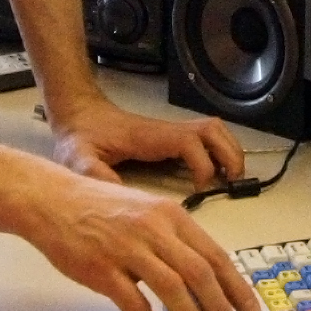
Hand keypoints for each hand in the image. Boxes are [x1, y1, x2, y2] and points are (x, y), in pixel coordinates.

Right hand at [13, 168, 262, 310]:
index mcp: (171, 216)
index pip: (216, 255)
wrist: (52, 200)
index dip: (237, 287)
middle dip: (219, 309)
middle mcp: (154, 230)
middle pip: (200, 274)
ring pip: (173, 289)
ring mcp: (127, 249)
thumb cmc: (99, 208)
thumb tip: (203, 275)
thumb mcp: (147, 211)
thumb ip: (174, 239)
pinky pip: (133, 303)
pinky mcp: (102, 269)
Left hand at [47, 92, 244, 191]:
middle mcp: (165, 130)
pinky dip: (219, 151)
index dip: (203, 165)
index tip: (200, 190)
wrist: (78, 113)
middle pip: (213, 131)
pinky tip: (216, 174)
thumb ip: (94, 174)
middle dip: (229, 155)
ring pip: (214, 130)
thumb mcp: (78, 157)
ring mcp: (170, 131)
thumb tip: (121, 197)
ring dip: (229, 151)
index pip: (190, 143)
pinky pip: (206, 138)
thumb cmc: (80, 136)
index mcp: (149, 137)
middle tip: (232, 183)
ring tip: (230, 179)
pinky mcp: (170, 137)